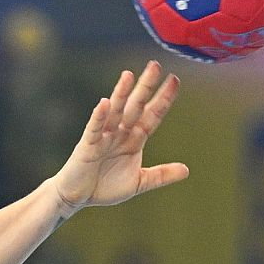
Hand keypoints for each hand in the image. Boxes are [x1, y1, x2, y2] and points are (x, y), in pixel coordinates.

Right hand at [50, 61, 188, 215]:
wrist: (78, 197)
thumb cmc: (104, 187)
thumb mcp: (139, 182)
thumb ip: (161, 175)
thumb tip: (186, 170)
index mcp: (133, 139)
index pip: (152, 115)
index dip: (163, 98)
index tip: (174, 80)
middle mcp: (119, 133)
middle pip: (135, 106)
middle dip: (145, 87)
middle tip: (155, 65)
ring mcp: (103, 137)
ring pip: (115, 112)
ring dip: (121, 94)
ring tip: (129, 75)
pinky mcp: (87, 145)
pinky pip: (94, 128)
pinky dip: (99, 116)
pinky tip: (105, 103)